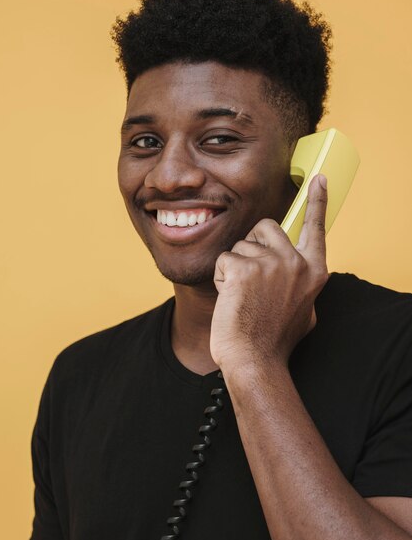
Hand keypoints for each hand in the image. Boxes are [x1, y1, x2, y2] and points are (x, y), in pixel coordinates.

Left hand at [210, 174, 328, 373]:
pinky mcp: (244, 268)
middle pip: (266, 227)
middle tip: (250, 277)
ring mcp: (271, 264)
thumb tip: (303, 268)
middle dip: (252, 244)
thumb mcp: (304, 309)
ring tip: (242, 297)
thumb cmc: (274, 339)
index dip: (317, 202)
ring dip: (235, 267)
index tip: (318, 178)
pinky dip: (220, 278)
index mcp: (314, 271)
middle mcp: (297, 262)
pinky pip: (224, 259)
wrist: (255, 360)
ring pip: (241, 245)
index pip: (315, 228)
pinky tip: (230, 299)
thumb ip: (303, 283)